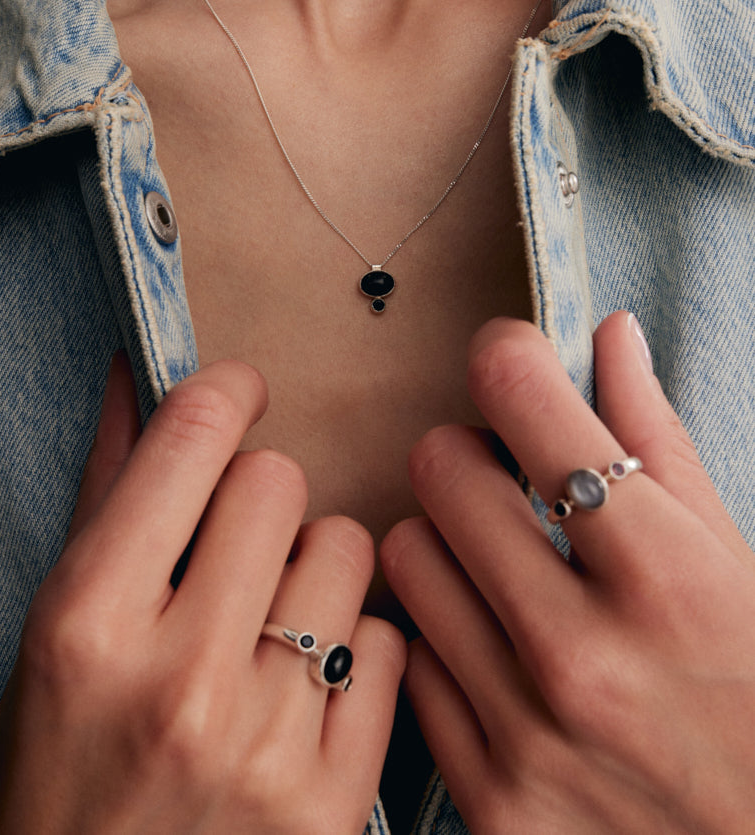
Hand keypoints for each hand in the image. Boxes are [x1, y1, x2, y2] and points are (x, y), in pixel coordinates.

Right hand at [0, 353, 403, 833]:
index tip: (238, 393)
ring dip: (312, 568)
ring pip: (346, 551)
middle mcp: (180, 684)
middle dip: (260, 495)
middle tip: (237, 545)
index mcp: (88, 624)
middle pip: (280, 482)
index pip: (192, 438)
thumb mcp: (57, 628)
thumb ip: (108, 492)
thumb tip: (141, 377)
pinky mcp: (330, 802)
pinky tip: (309, 683)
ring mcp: (264, 747)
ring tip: (272, 621)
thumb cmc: (57, 767)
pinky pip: (386, 645)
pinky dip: (354, 649)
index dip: (225, 391)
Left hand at [382, 313, 754, 832]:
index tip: (510, 361)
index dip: (506, 357)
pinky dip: (446, 638)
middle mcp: (582, 656)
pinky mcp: (491, 798)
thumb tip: (608, 336)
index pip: (524, 403)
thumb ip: (658, 441)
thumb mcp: (734, 560)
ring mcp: (526, 735)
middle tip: (502, 475)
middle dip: (469, 454)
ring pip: (406, 558)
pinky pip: (414, 661)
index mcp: (664, 577)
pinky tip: (496, 648)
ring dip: (445, 542)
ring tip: (496, 565)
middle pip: (437, 471)